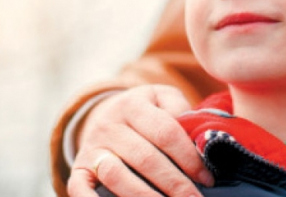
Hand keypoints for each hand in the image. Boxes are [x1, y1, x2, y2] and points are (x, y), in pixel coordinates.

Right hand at [67, 85, 212, 196]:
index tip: (207, 179)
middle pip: (145, 158)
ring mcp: (92, 148)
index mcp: (133, 104)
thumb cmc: (146, 111)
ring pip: (117, 176)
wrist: (104, 114)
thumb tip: (196, 139)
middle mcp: (109, 125)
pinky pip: (79, 188)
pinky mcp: (79, 169)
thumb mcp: (162, 98)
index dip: (189, 158)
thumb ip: (180, 111)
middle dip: (174, 184)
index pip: (166, 132)